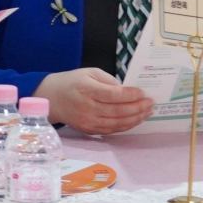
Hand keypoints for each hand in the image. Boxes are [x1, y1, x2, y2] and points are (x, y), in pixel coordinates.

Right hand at [35, 68, 154, 135]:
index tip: (144, 93)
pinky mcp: (88, 130)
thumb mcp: (89, 73)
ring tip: (147, 112)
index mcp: (87, 90)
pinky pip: (111, 130)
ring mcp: (88, 121)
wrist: (51, 99)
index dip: (131, 95)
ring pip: (117, 123)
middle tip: (151, 103)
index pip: (113, 95)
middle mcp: (87, 108)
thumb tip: (127, 90)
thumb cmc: (72, 82)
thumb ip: (108, 81)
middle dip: (138, 108)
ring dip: (135, 119)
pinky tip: (135, 120)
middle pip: (118, 111)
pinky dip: (125, 126)